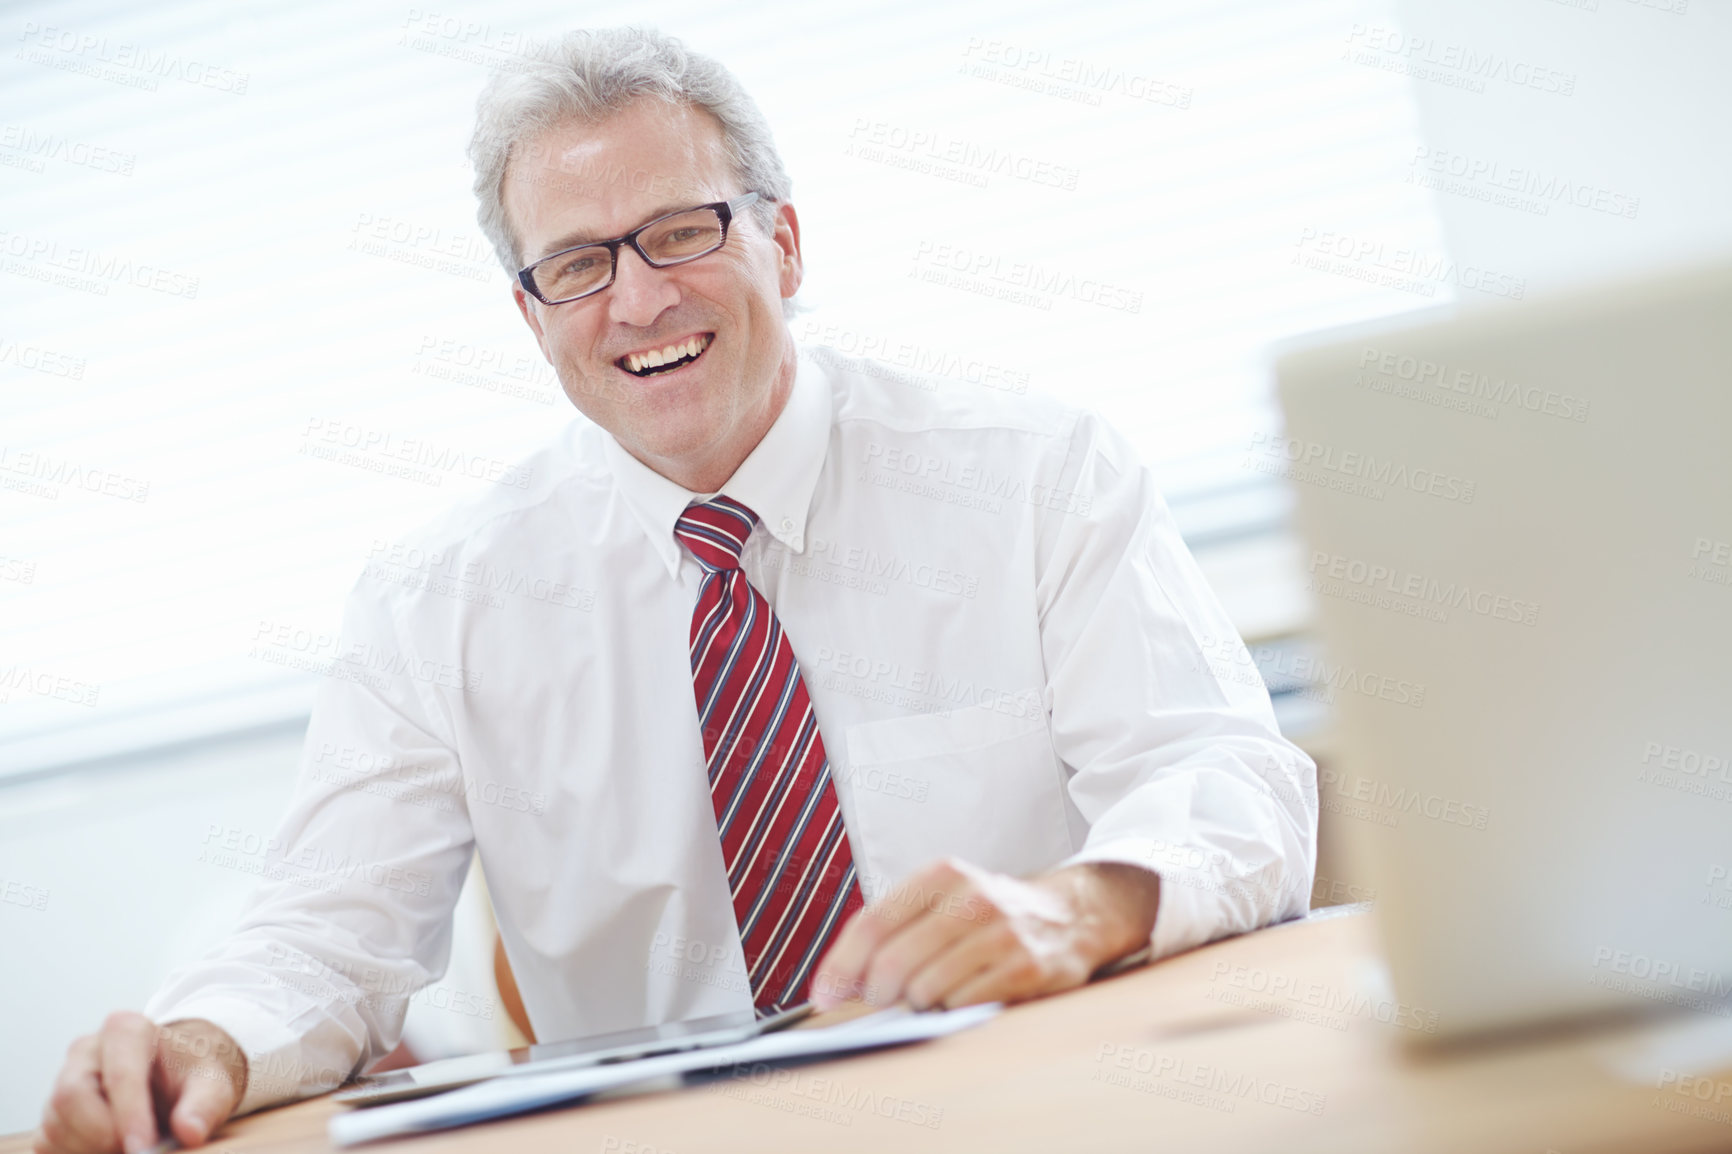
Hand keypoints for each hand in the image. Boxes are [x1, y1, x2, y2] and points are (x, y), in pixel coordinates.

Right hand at [33, 1015, 246, 1153]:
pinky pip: (49, 1144)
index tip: (143, 1149)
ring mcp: (63, 1081)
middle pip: (70, 1098)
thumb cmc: (191, 1076)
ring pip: (55, 1126)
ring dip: (92, 1150)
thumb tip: (190, 1132)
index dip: (129, 1116)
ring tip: (134, 1148)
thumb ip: (205, 1106)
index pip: (119, 1074)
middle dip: (102, 1136)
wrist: (175, 1079)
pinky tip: (112, 1150)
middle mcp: (86, 1051)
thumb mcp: (213, 1085)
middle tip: (139, 1152)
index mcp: (127, 1030)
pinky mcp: (53, 1114)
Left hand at [810, 858, 1159, 1011]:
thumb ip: (892, 931)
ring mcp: (1002, 932)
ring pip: (926, 988)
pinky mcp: (1027, 966)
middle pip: (895, 962)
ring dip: (918, 1004)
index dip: (841, 965)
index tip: (824, 996)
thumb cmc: (988, 914)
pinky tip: (960, 999)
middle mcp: (971, 897)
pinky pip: (965, 1004)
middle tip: (882, 1002)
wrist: (1070, 912)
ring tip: (931, 995)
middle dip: (877, 993)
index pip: (873, 923)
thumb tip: (837, 984)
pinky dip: (952, 1011)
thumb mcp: (942, 900)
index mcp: (940, 875)